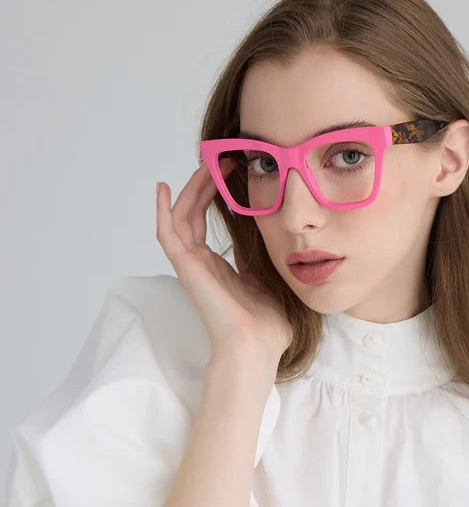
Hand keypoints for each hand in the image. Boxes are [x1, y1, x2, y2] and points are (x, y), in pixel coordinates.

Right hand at [155, 161, 293, 369]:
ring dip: (191, 190)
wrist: (257, 348)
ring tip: (205, 164)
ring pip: (181, 218)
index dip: (215, 196)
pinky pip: (168, 234)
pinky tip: (164, 188)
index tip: (231, 171)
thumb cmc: (267, 327)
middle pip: (192, 215)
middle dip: (204, 185)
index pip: (207, 224)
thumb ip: (258, 263)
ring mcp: (192, 266)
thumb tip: (263, 239)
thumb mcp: (268, 284)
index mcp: (218, 268)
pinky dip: (162, 211)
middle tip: (220, 159)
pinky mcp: (187, 269)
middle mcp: (201, 265)